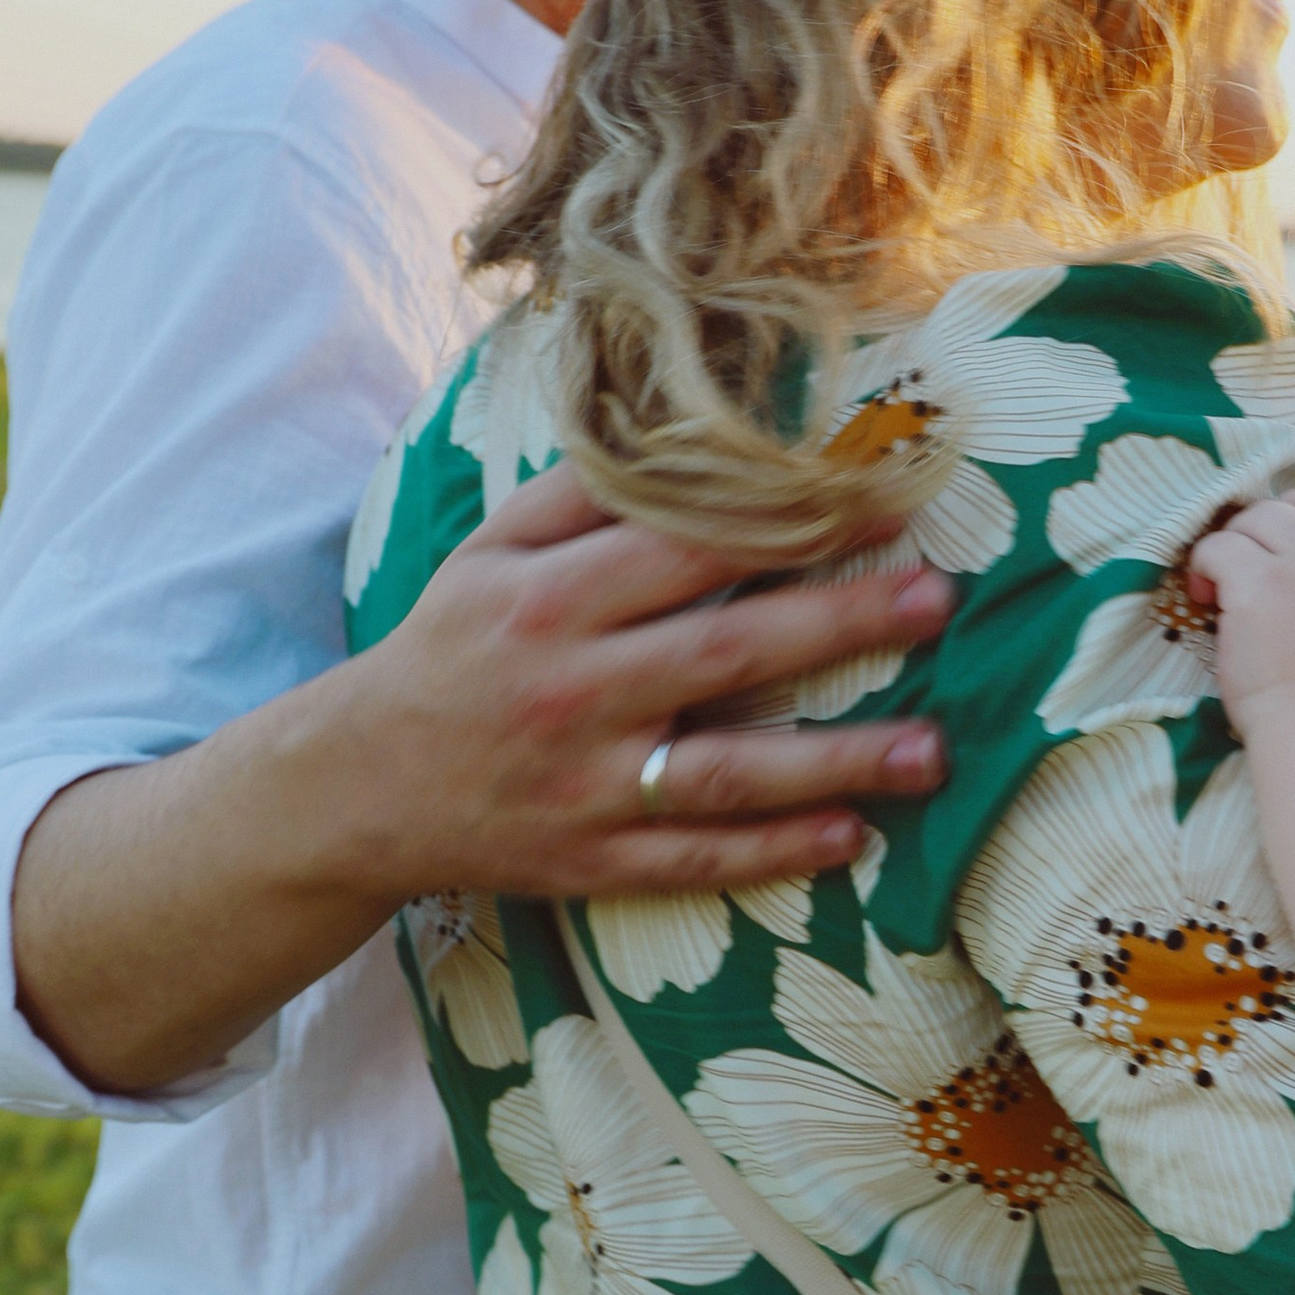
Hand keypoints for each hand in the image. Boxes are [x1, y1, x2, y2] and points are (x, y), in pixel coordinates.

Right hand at [332, 463, 953, 906]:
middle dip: (840, 625)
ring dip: (837, 762)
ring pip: (728, 774)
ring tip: (932, 750)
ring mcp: (587, 786)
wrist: (356, 787)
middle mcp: (573, 692)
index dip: (789, 522)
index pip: (688, 550)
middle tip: (938, 600)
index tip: (883, 495)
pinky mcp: (592, 862)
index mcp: (550, 601)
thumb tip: (695, 432)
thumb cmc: (450, 648)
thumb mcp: (491, 553)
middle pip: (727, 654)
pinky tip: (852, 837)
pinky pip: (697, 859)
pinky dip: (773, 853)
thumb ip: (588, 496)